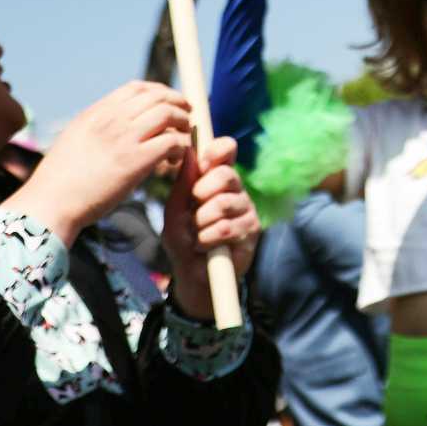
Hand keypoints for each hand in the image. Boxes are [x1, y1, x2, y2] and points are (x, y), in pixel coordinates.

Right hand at [4, 82, 191, 243]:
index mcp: (96, 113)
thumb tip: (119, 126)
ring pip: (169, 114)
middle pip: (158, 96)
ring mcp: (124, 138)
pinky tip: (175, 161)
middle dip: (179, 104)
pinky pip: (173, 141)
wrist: (51, 203)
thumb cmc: (61, 181)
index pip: (136, 87)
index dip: (159, 91)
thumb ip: (97, 128)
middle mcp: (111, 120)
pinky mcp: (136, 161)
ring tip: (182, 141)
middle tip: (187, 118)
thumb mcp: (75, 139)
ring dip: (183, 125)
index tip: (170, 103)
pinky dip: (181, 147)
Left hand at [163, 136, 260, 320]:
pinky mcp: (252, 230)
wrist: (193, 275)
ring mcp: (246, 209)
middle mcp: (235, 190)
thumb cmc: (183, 240)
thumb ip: (182, 184)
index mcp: (216, 179)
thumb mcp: (174, 211)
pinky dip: (207, 239)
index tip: (203, 163)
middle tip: (193, 211)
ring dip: (201, 223)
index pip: (226, 150)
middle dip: (201, 193)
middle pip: (225, 174)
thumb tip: (190, 152)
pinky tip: (205, 246)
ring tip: (197, 235)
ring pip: (223, 204)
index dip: (217, 150)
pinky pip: (227, 228)